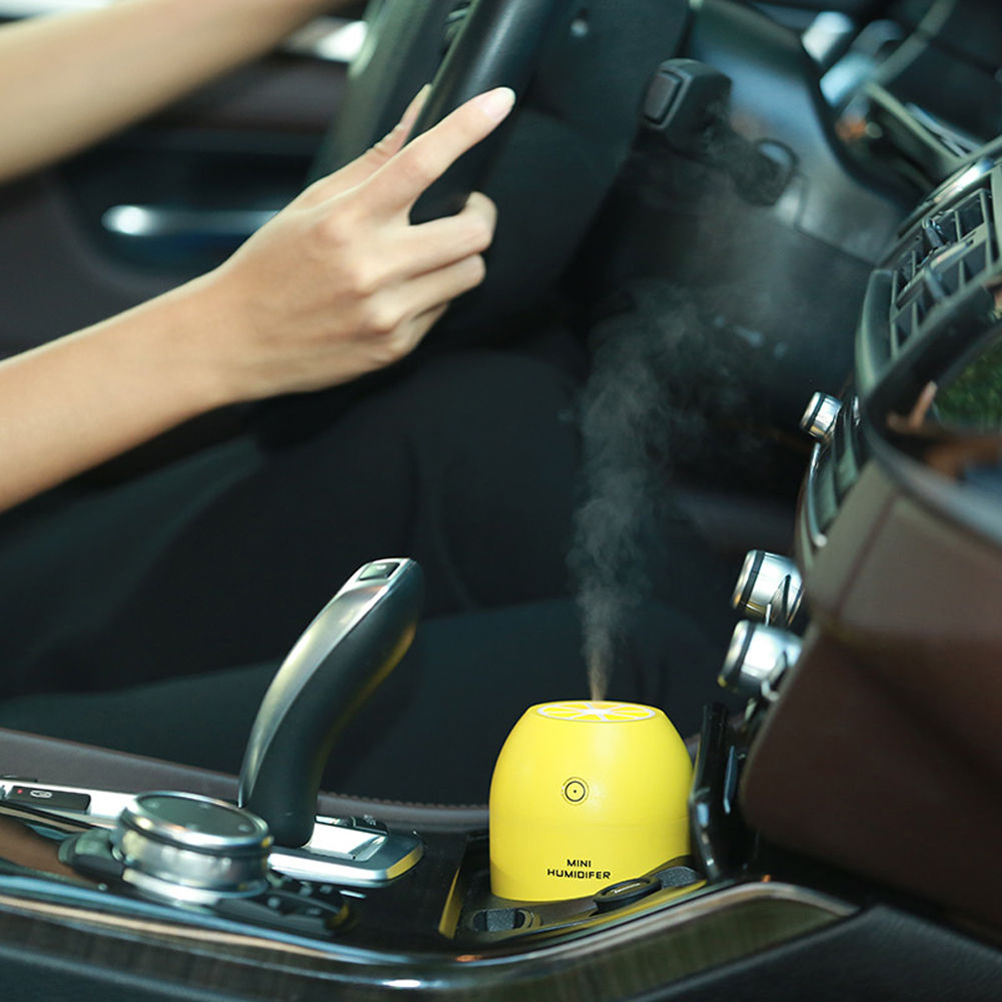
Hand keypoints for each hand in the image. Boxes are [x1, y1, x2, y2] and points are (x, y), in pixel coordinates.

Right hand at [198, 86, 514, 402]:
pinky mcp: (394, 347)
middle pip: (473, 232)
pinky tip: (402, 292)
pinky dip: (434, 294)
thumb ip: (375, 161)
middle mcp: (371, 268)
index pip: (420, 163)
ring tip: (432, 252)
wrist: (238, 340)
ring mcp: (386, 312)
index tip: (497, 102)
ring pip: (470, 273)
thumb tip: (423, 110)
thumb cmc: (273, 266)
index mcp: (345, 221)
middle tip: (465, 208)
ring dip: (463, 257)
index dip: (467, 127)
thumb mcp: (313, 204)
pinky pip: (444, 309)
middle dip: (479, 214)